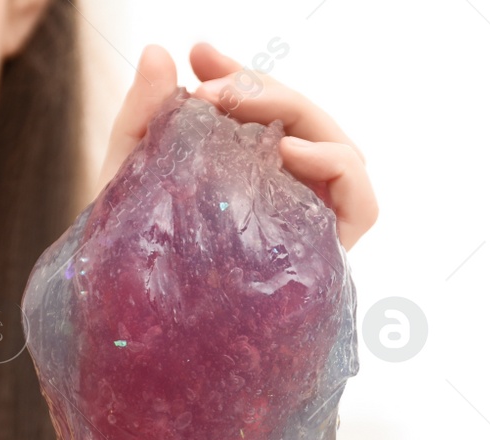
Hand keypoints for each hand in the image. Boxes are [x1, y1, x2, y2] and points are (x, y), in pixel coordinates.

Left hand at [95, 43, 377, 250]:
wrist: (133, 338)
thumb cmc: (130, 268)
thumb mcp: (128, 182)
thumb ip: (141, 119)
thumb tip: (159, 52)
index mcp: (247, 180)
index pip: (264, 114)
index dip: (242, 76)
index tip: (199, 54)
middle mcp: (286, 201)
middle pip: (303, 123)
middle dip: (261, 87)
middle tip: (209, 85)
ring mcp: (311, 227)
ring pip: (340, 148)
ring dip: (298, 112)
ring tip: (245, 108)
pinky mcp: (330, 258)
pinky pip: (361, 201)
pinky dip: (336, 164)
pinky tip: (288, 150)